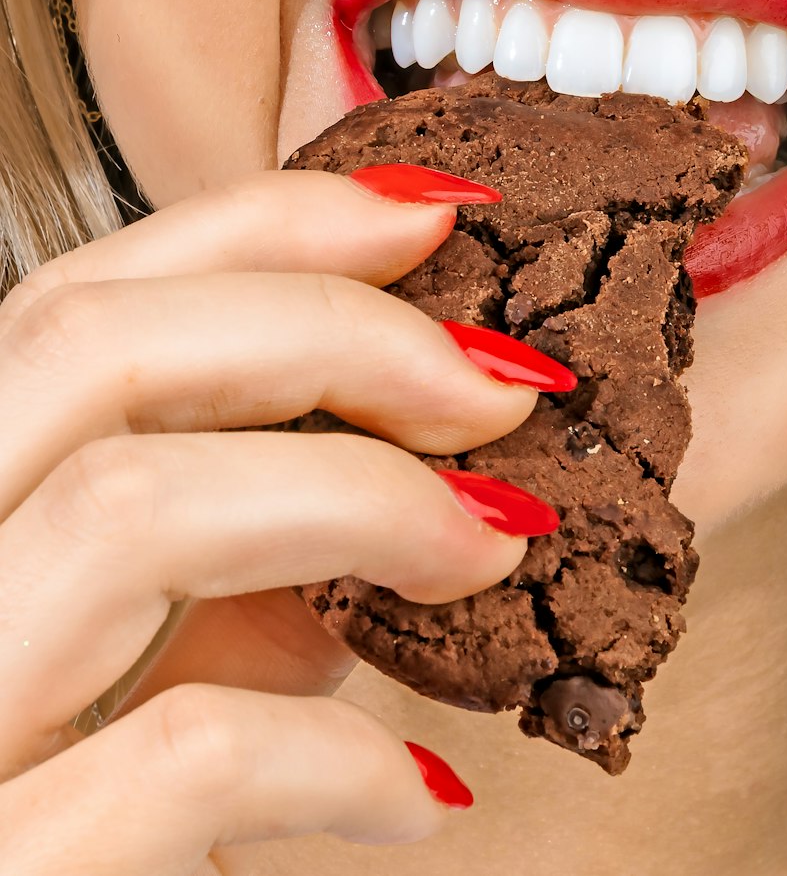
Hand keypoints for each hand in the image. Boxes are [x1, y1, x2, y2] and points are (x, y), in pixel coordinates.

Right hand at [0, 167, 557, 873]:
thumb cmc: (88, 812)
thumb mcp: (149, 656)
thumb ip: (234, 539)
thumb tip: (408, 434)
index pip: (76, 299)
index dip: (266, 223)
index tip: (435, 214)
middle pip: (95, 349)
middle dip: (337, 330)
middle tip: (501, 384)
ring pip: (131, 508)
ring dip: (366, 502)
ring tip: (493, 547)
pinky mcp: (9, 875)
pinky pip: (188, 751)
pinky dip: (343, 757)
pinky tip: (420, 795)